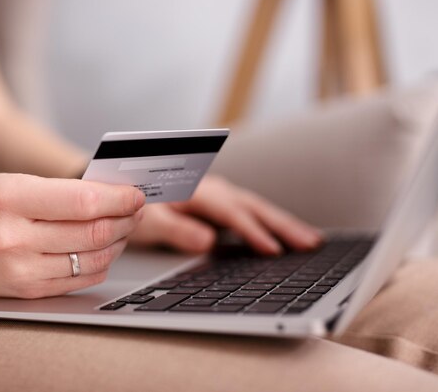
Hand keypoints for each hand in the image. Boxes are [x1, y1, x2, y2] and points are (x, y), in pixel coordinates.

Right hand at [0, 173, 144, 297]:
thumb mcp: (10, 183)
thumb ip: (59, 190)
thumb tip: (112, 195)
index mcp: (9, 198)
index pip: (83, 201)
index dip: (119, 199)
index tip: (136, 194)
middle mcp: (14, 237)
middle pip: (93, 232)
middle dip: (126, 219)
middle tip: (136, 210)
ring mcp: (20, 269)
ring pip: (93, 258)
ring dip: (119, 242)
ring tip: (124, 228)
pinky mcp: (27, 291)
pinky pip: (81, 279)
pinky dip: (102, 263)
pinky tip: (105, 250)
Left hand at [128, 175, 321, 254]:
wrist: (128, 190)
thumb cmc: (136, 204)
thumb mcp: (148, 220)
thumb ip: (175, 229)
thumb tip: (207, 242)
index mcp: (195, 189)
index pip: (229, 211)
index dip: (251, 230)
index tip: (272, 249)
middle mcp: (212, 189)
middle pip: (252, 206)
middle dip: (282, 224)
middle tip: (310, 243)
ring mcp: (218, 195)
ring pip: (256, 208)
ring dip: (282, 223)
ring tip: (310, 240)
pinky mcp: (219, 206)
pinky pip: (249, 213)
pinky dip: (269, 224)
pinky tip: (285, 237)